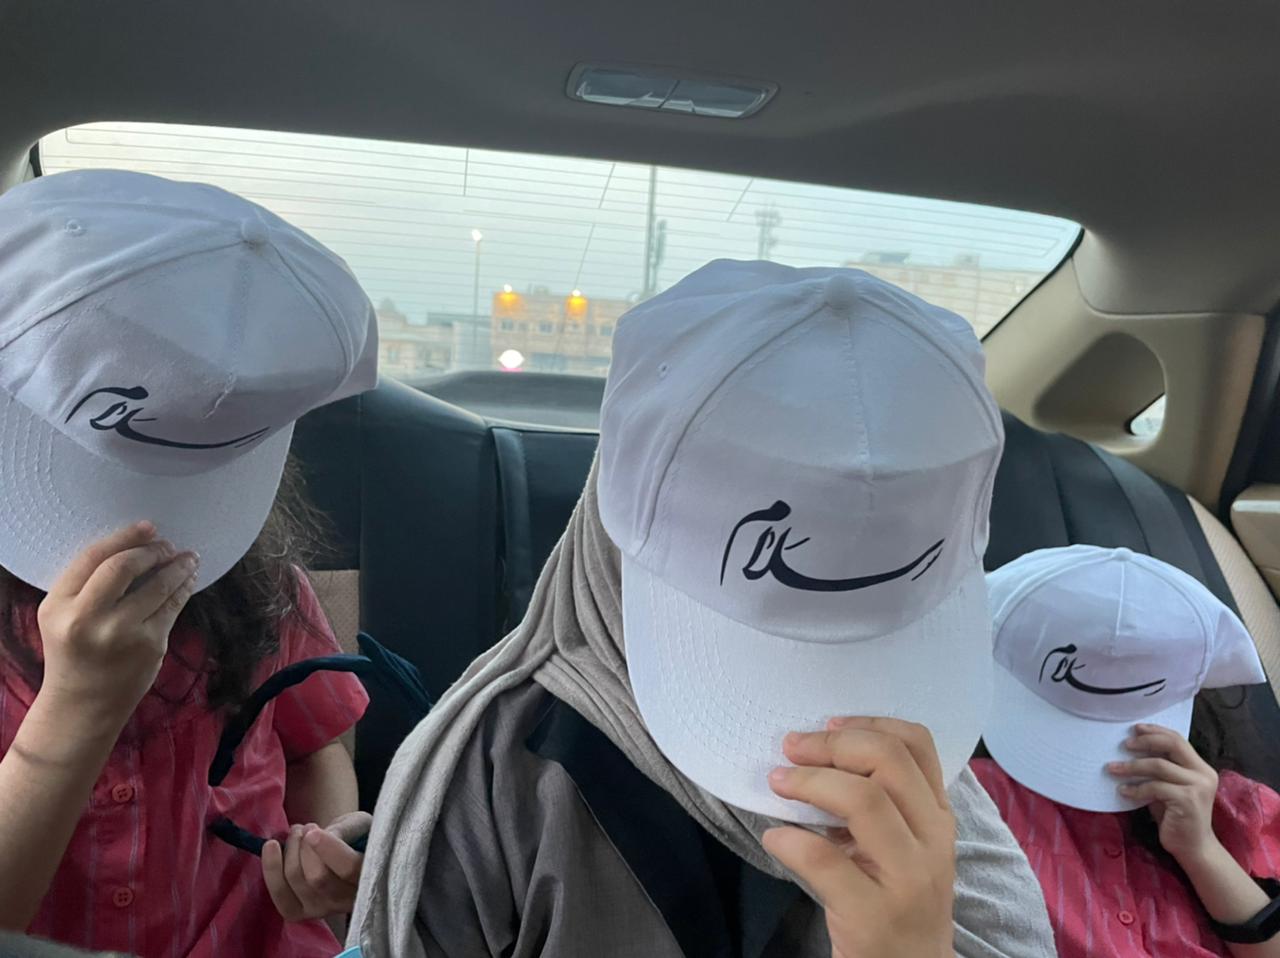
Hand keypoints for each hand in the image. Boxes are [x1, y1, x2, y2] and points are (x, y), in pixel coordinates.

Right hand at [36, 522, 199, 725]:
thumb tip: (134, 546)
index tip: (147, 528)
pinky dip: (183, 588)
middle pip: (124, 567)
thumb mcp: (62, 616)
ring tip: (187, 558)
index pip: (92, 558)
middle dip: (152, 550)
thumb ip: (86, 585)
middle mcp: (87, 618)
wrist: (83, 703)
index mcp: (59, 605)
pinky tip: (188, 579)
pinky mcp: (150, 645)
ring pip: (157, 585)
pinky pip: (172, 606)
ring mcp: (121, 633)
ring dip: (177, 566)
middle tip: (167, 545)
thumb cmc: (75, 652)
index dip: (124, 537)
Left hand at [263, 811, 370, 920]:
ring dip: (290, 849)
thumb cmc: (359, 838)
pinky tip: (271, 846)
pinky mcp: (302, 913)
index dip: (328, 849)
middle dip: (305, 845)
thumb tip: (315, 837)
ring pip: (297, 881)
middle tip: (308, 827)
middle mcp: (348, 900)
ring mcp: (324, 910)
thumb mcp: (361, 825)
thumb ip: (345, 829)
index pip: (349, 869)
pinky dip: (271, 869)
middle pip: (317, 877)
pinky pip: (280, 896)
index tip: (313, 831)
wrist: (348, 856)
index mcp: (371, 876)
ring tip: (296, 832)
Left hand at [762, 717, 955, 957]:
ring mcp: (907, 879)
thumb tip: (819, 756)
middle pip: (887, 761)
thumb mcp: (906, 847)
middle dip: (831, 745)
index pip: (917, 745)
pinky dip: (790, 841)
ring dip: (808, 782)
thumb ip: (882, 804)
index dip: (869, 723)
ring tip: (778, 782)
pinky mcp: (874, 915)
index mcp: (937, 818)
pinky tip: (776, 839)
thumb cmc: (898, 903)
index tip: (829, 725)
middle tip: (792, 748)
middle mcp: (932, 842)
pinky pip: (824, 860)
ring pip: (863, 800)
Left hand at [1107, 723, 1219, 863]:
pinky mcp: (1187, 801)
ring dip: (1132, 766)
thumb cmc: (1176, 816)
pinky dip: (1136, 788)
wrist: (1193, 848)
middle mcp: (1203, 774)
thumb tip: (1130, 750)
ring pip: (1159, 766)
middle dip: (1146, 741)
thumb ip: (1160, 770)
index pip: (1178, 740)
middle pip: (1173, 745)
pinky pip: (1155, 788)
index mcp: (1201, 768)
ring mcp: (1198, 787)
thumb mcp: (1168, 788)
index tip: (1135, 728)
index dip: (1156, 731)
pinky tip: (1124, 791)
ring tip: (1113, 768)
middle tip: (1124, 745)